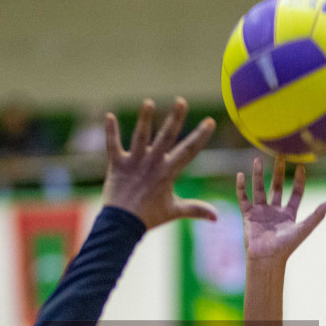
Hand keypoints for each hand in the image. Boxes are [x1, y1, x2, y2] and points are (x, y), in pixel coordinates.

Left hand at [102, 98, 217, 228]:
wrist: (122, 225)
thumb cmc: (149, 217)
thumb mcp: (174, 211)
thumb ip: (196, 209)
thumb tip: (217, 216)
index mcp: (168, 172)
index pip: (189, 151)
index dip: (201, 136)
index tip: (210, 121)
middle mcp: (152, 163)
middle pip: (166, 137)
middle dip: (175, 118)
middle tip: (181, 101)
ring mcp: (134, 162)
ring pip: (140, 137)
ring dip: (144, 119)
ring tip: (148, 102)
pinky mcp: (117, 164)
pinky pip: (113, 145)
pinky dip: (110, 131)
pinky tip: (108, 115)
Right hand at [236, 157, 325, 265]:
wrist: (267, 258)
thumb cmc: (286, 246)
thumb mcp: (304, 228)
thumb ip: (317, 215)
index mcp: (289, 214)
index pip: (296, 193)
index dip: (299, 180)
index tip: (301, 166)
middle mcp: (275, 211)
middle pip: (277, 186)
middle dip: (279, 171)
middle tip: (280, 155)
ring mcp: (261, 212)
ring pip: (259, 189)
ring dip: (258, 175)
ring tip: (257, 160)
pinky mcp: (248, 215)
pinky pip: (243, 198)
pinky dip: (241, 187)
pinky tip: (241, 175)